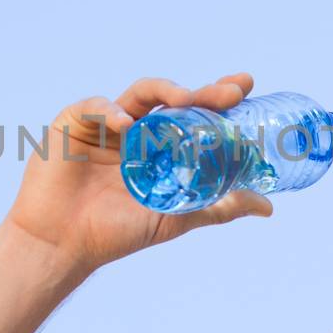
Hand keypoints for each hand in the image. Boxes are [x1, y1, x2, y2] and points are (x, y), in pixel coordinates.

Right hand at [2, 72, 273, 274]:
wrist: (64, 245)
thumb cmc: (116, 232)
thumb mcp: (177, 216)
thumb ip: (220, 207)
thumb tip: (268, 206)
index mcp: (158, 145)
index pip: (193, 112)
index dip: (217, 96)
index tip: (245, 87)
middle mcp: (136, 130)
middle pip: (172, 99)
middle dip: (203, 91)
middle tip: (231, 92)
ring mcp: (105, 124)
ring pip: (139, 94)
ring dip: (164, 91)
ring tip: (185, 99)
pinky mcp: (73, 123)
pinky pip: (96, 107)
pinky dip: (111, 112)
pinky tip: (126, 128)